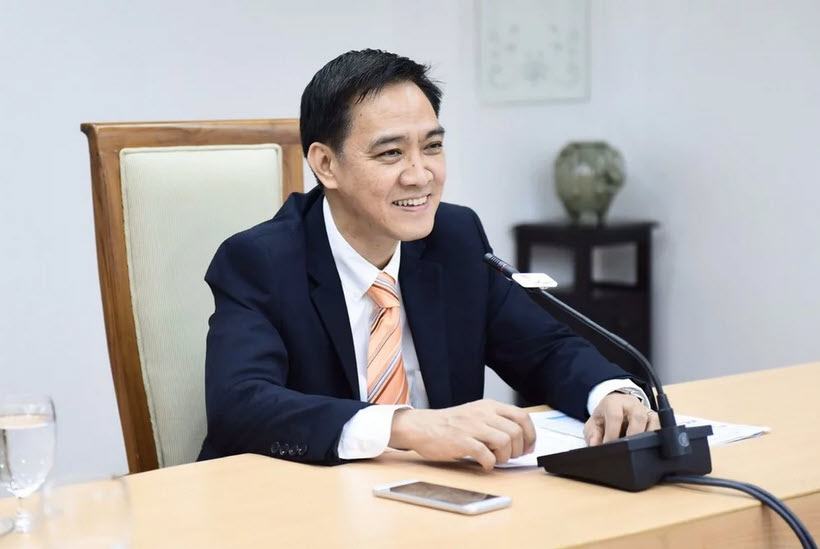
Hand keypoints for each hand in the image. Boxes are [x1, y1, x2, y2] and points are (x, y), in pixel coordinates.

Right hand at [389, 399, 535, 470]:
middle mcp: (483, 414)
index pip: (522, 417)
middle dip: (518, 449)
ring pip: (504, 442)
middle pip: (516, 432)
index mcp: (489, 406)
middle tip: (510, 457)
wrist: (422, 426)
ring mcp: (472, 427)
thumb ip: (496, 422)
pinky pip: (486, 454)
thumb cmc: (450, 424)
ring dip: (505, 456)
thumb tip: (520, 439)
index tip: (528, 447)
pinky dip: (490, 463)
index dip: (530, 435)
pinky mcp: (462, 441)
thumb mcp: (476, 414)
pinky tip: (484, 463)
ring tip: (496, 459)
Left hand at [584, 393, 660, 445]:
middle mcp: (632, 404)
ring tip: (639, 450)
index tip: (608, 446)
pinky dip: (657, 436)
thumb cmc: (605, 416)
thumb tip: (595, 445)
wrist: (615, 405)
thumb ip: (592, 434)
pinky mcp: (654, 417)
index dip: (612, 433)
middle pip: (638, 417)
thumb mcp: (594, 423)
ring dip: (647, 437)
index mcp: (614, 403)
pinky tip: (650, 446)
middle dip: (633, 436)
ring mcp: (645, 410)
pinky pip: (660, 425)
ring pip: (652, 421)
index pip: (615, 416)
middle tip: (626, 450)